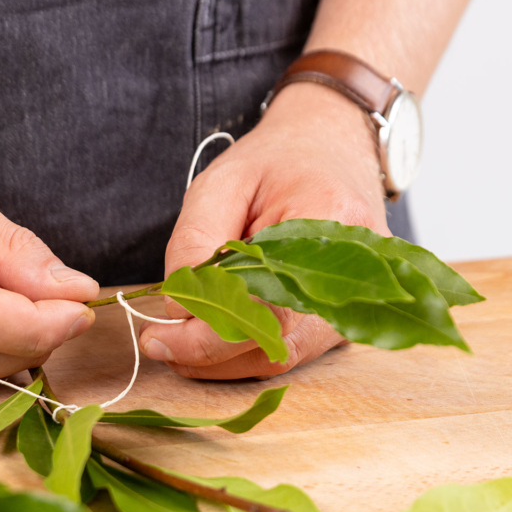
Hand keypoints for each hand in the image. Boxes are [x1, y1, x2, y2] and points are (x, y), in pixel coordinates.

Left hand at [139, 84, 390, 378]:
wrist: (329, 153)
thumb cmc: (273, 165)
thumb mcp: (218, 185)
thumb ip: (194, 244)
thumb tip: (180, 312)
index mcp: (328, 222)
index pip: (269, 311)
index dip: (210, 337)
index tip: (159, 339)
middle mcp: (353, 275)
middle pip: (274, 347)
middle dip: (206, 354)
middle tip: (158, 340)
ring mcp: (351, 304)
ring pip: (277, 358)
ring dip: (221, 359)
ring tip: (179, 334)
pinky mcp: (339, 321)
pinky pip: (285, 350)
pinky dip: (241, 351)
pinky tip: (211, 331)